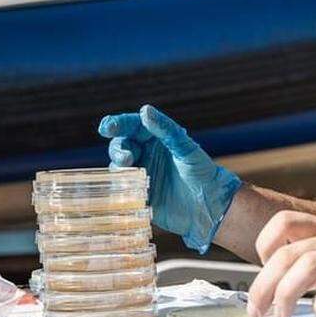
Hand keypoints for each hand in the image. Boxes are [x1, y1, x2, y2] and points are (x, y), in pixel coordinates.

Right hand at [97, 105, 240, 252]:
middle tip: (127, 158)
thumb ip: (166, 130)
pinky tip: (127, 187)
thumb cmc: (201, 172)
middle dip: (118, 148)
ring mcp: (141, 173)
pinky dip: (119, 185)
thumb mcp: (186, 149)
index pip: (132, 126)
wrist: (208, 206)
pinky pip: (121, 187)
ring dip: (118, 166)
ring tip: (130, 172)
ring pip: (118, 165)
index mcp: (157, 138)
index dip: (117, 124)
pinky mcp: (138, 192)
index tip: (107, 127)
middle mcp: (146, 153)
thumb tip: (145, 110)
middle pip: (121, 144)